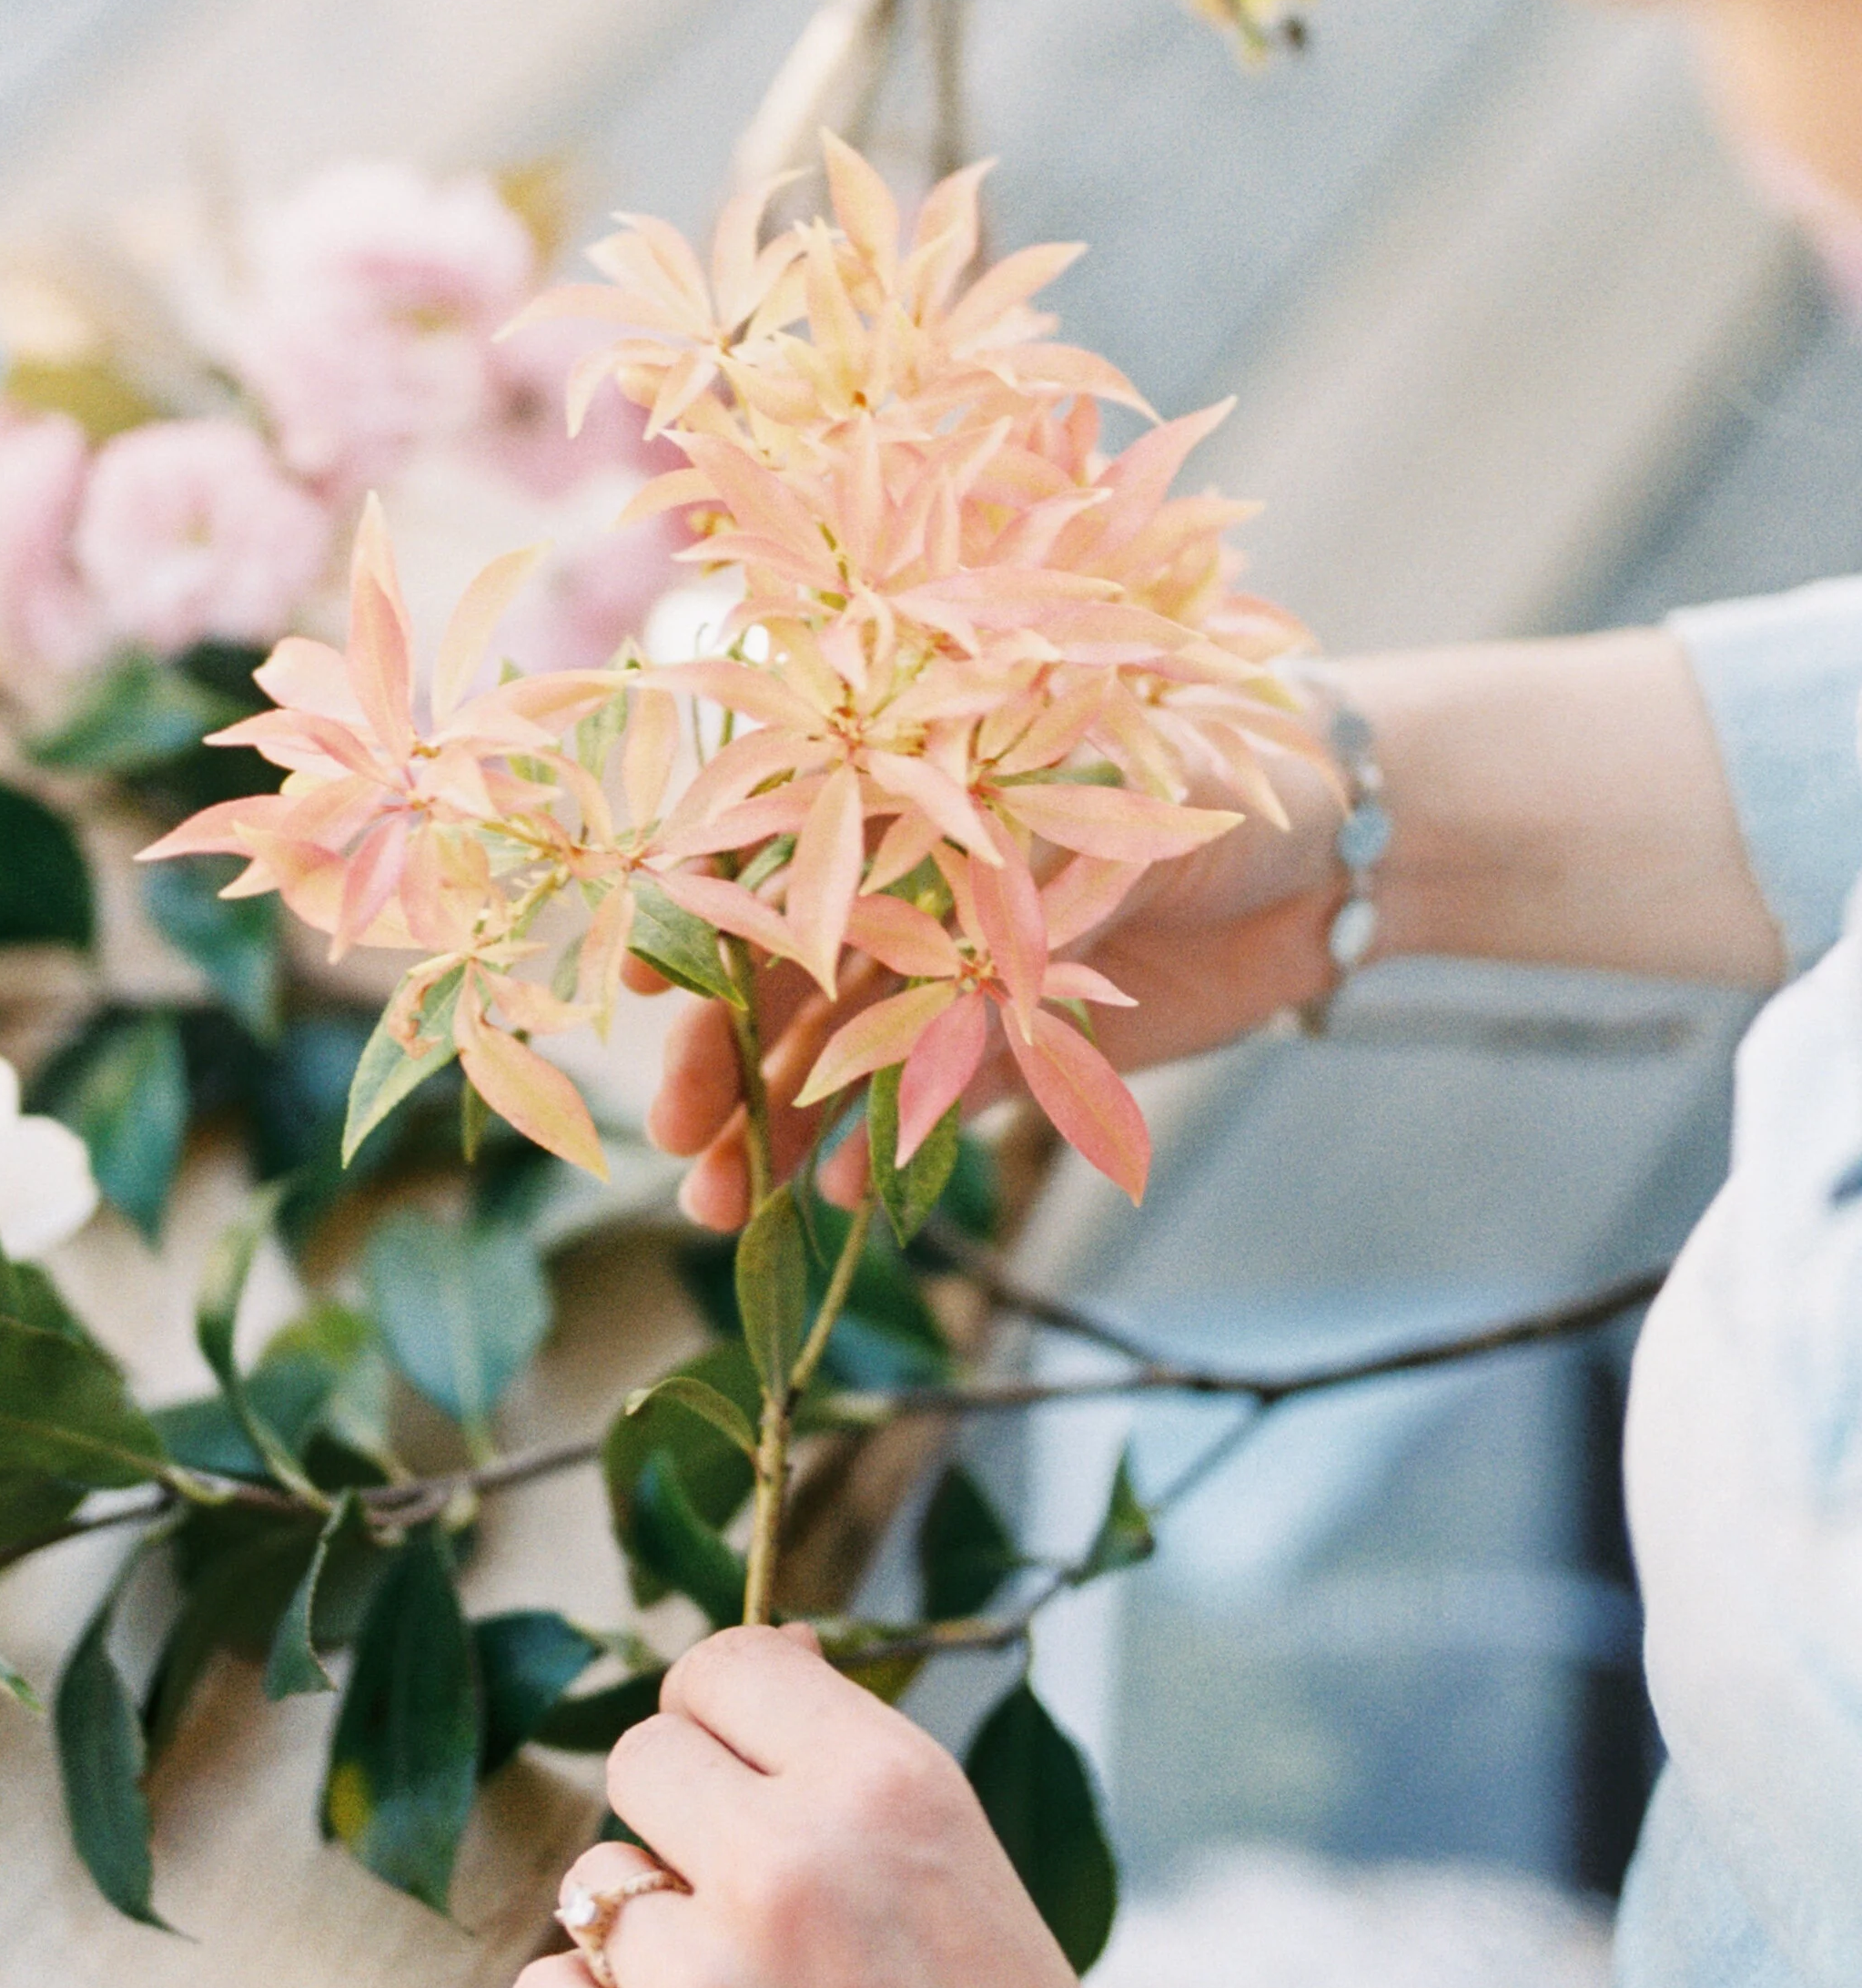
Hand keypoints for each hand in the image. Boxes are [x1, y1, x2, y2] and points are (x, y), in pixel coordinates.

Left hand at [509, 1629, 1389, 1987]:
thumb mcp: (973, 1870)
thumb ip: (854, 1773)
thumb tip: (762, 1666)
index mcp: (884, 1787)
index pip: (724, 1664)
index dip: (722, 1712)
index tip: (736, 1756)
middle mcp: (784, 1862)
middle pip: (641, 1755)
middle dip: (680, 1817)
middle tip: (741, 1897)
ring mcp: (696, 1985)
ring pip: (595, 1886)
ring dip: (646, 1936)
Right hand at [643, 769, 1344, 1230]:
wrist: (1342, 852)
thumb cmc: (1220, 776)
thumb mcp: (1110, 795)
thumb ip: (1016, 872)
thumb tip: (943, 948)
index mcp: (911, 794)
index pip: (776, 851)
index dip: (703, 914)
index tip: (644, 975)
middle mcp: (914, 885)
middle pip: (786, 976)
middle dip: (723, 1054)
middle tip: (680, 1134)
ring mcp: (962, 973)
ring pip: (839, 1059)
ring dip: (777, 1131)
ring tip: (720, 1211)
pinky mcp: (1021, 1048)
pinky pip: (929, 1108)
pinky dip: (881, 1155)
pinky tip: (840, 1203)